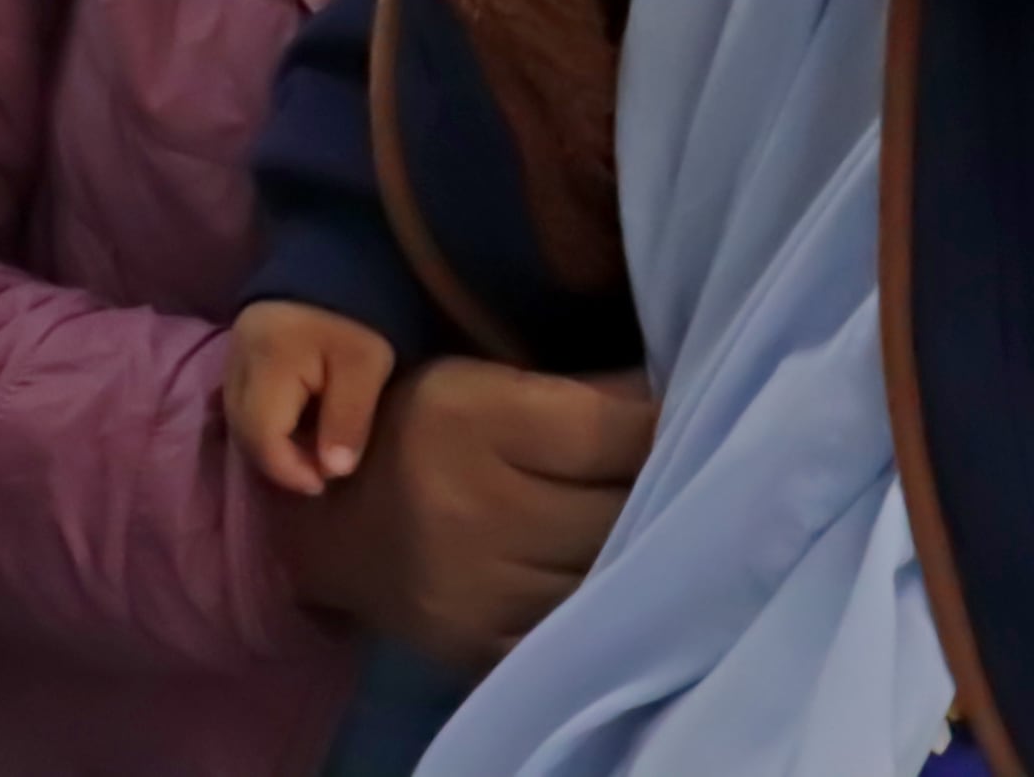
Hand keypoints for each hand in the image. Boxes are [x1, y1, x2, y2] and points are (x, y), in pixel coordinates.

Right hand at [224, 302, 400, 498]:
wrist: (338, 264)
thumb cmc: (357, 318)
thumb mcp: (366, 367)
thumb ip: (348, 419)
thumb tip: (332, 471)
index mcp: (269, 361)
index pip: (262, 435)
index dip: (289, 469)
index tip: (323, 482)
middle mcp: (238, 359)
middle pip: (243, 431)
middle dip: (277, 461)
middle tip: (316, 474)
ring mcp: (232, 354)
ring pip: (237, 419)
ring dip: (268, 444)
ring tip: (306, 455)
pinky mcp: (237, 353)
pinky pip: (240, 402)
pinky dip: (263, 424)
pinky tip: (293, 429)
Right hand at [277, 360, 658, 673]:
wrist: (336, 529)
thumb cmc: (428, 437)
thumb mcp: (486, 387)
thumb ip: (584, 393)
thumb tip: (685, 398)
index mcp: (468, 418)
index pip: (614, 431)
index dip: (667, 428)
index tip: (698, 423)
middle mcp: (468, 505)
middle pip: (619, 508)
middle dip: (670, 491)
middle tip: (694, 479)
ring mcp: (475, 588)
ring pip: (607, 574)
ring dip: (650, 553)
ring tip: (672, 530)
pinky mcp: (483, 647)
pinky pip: (580, 630)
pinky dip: (612, 607)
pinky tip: (624, 582)